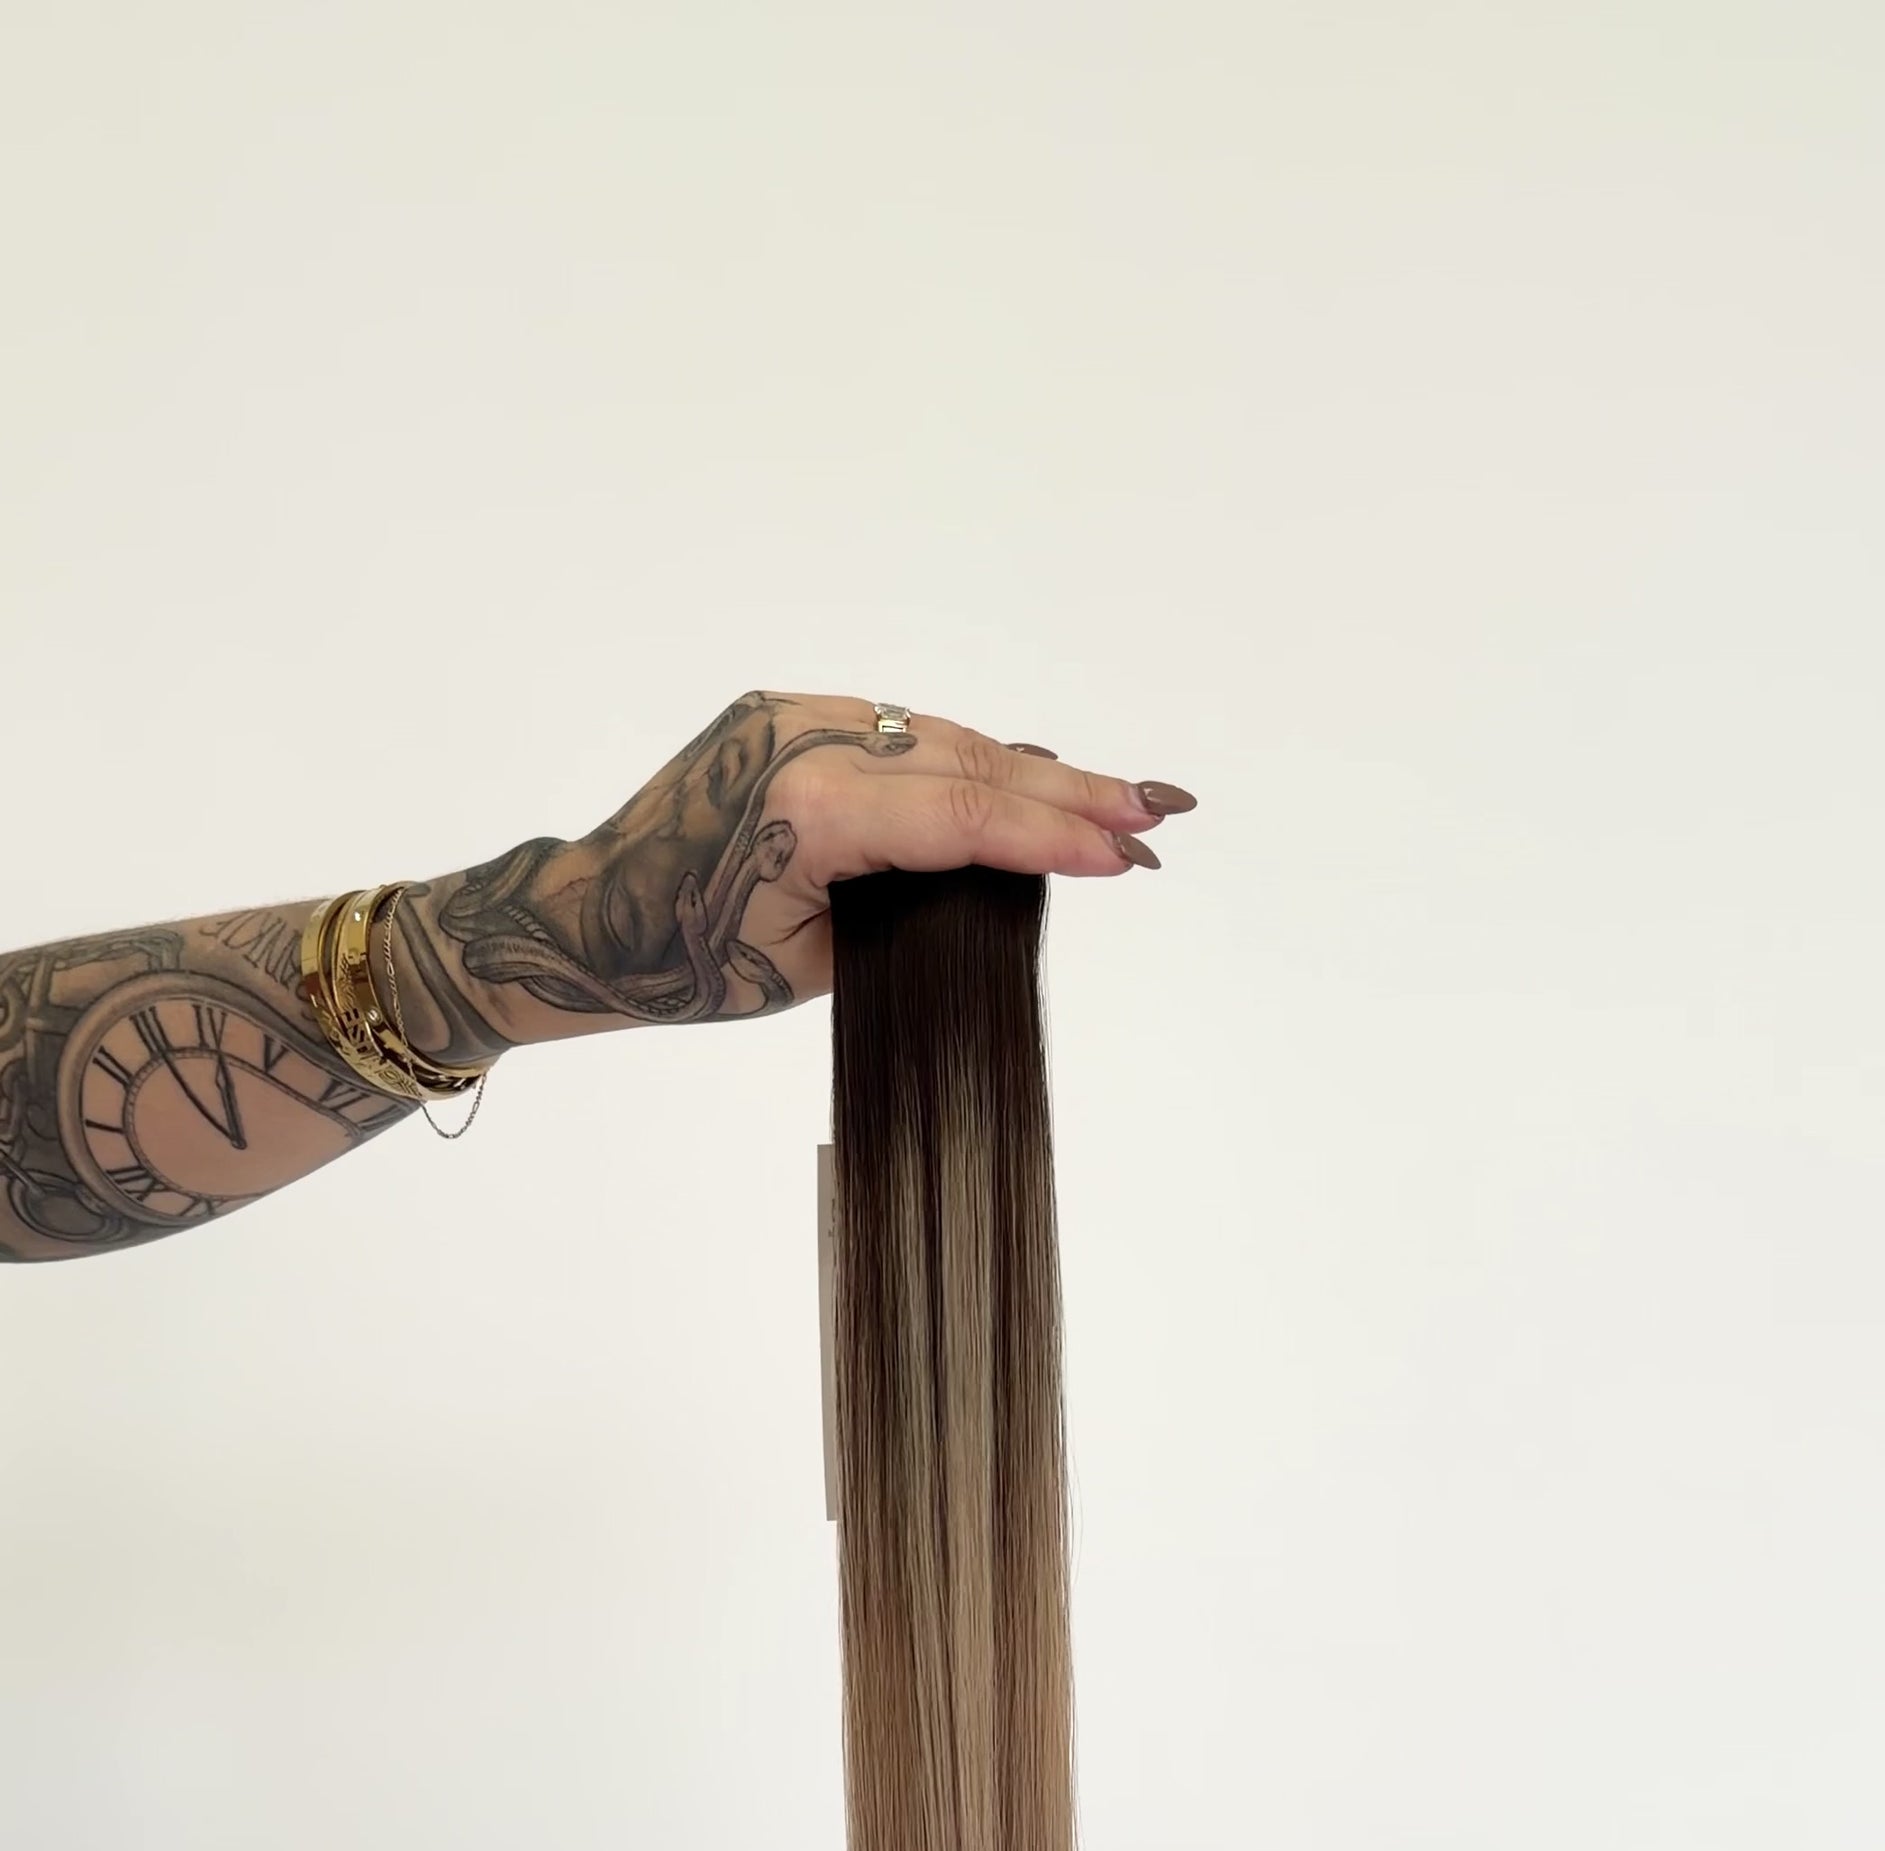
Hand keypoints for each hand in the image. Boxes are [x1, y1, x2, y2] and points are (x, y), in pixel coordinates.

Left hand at [398, 694, 1198, 1058]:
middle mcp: (802, 741)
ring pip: (941, 740)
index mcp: (806, 809)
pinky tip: (1032, 778)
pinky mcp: (789, 715)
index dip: (1052, 834)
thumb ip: (909, 902)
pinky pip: (903, 735)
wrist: (589, 920)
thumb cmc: (688, 964)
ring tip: (1115, 803)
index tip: (1126, 854)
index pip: (960, 816)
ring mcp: (793, 717)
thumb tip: (997, 872)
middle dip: (1067, 792)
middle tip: (1157, 813)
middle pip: (965, 763)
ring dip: (1029, 772)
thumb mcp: (816, 959)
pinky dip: (969, 762)